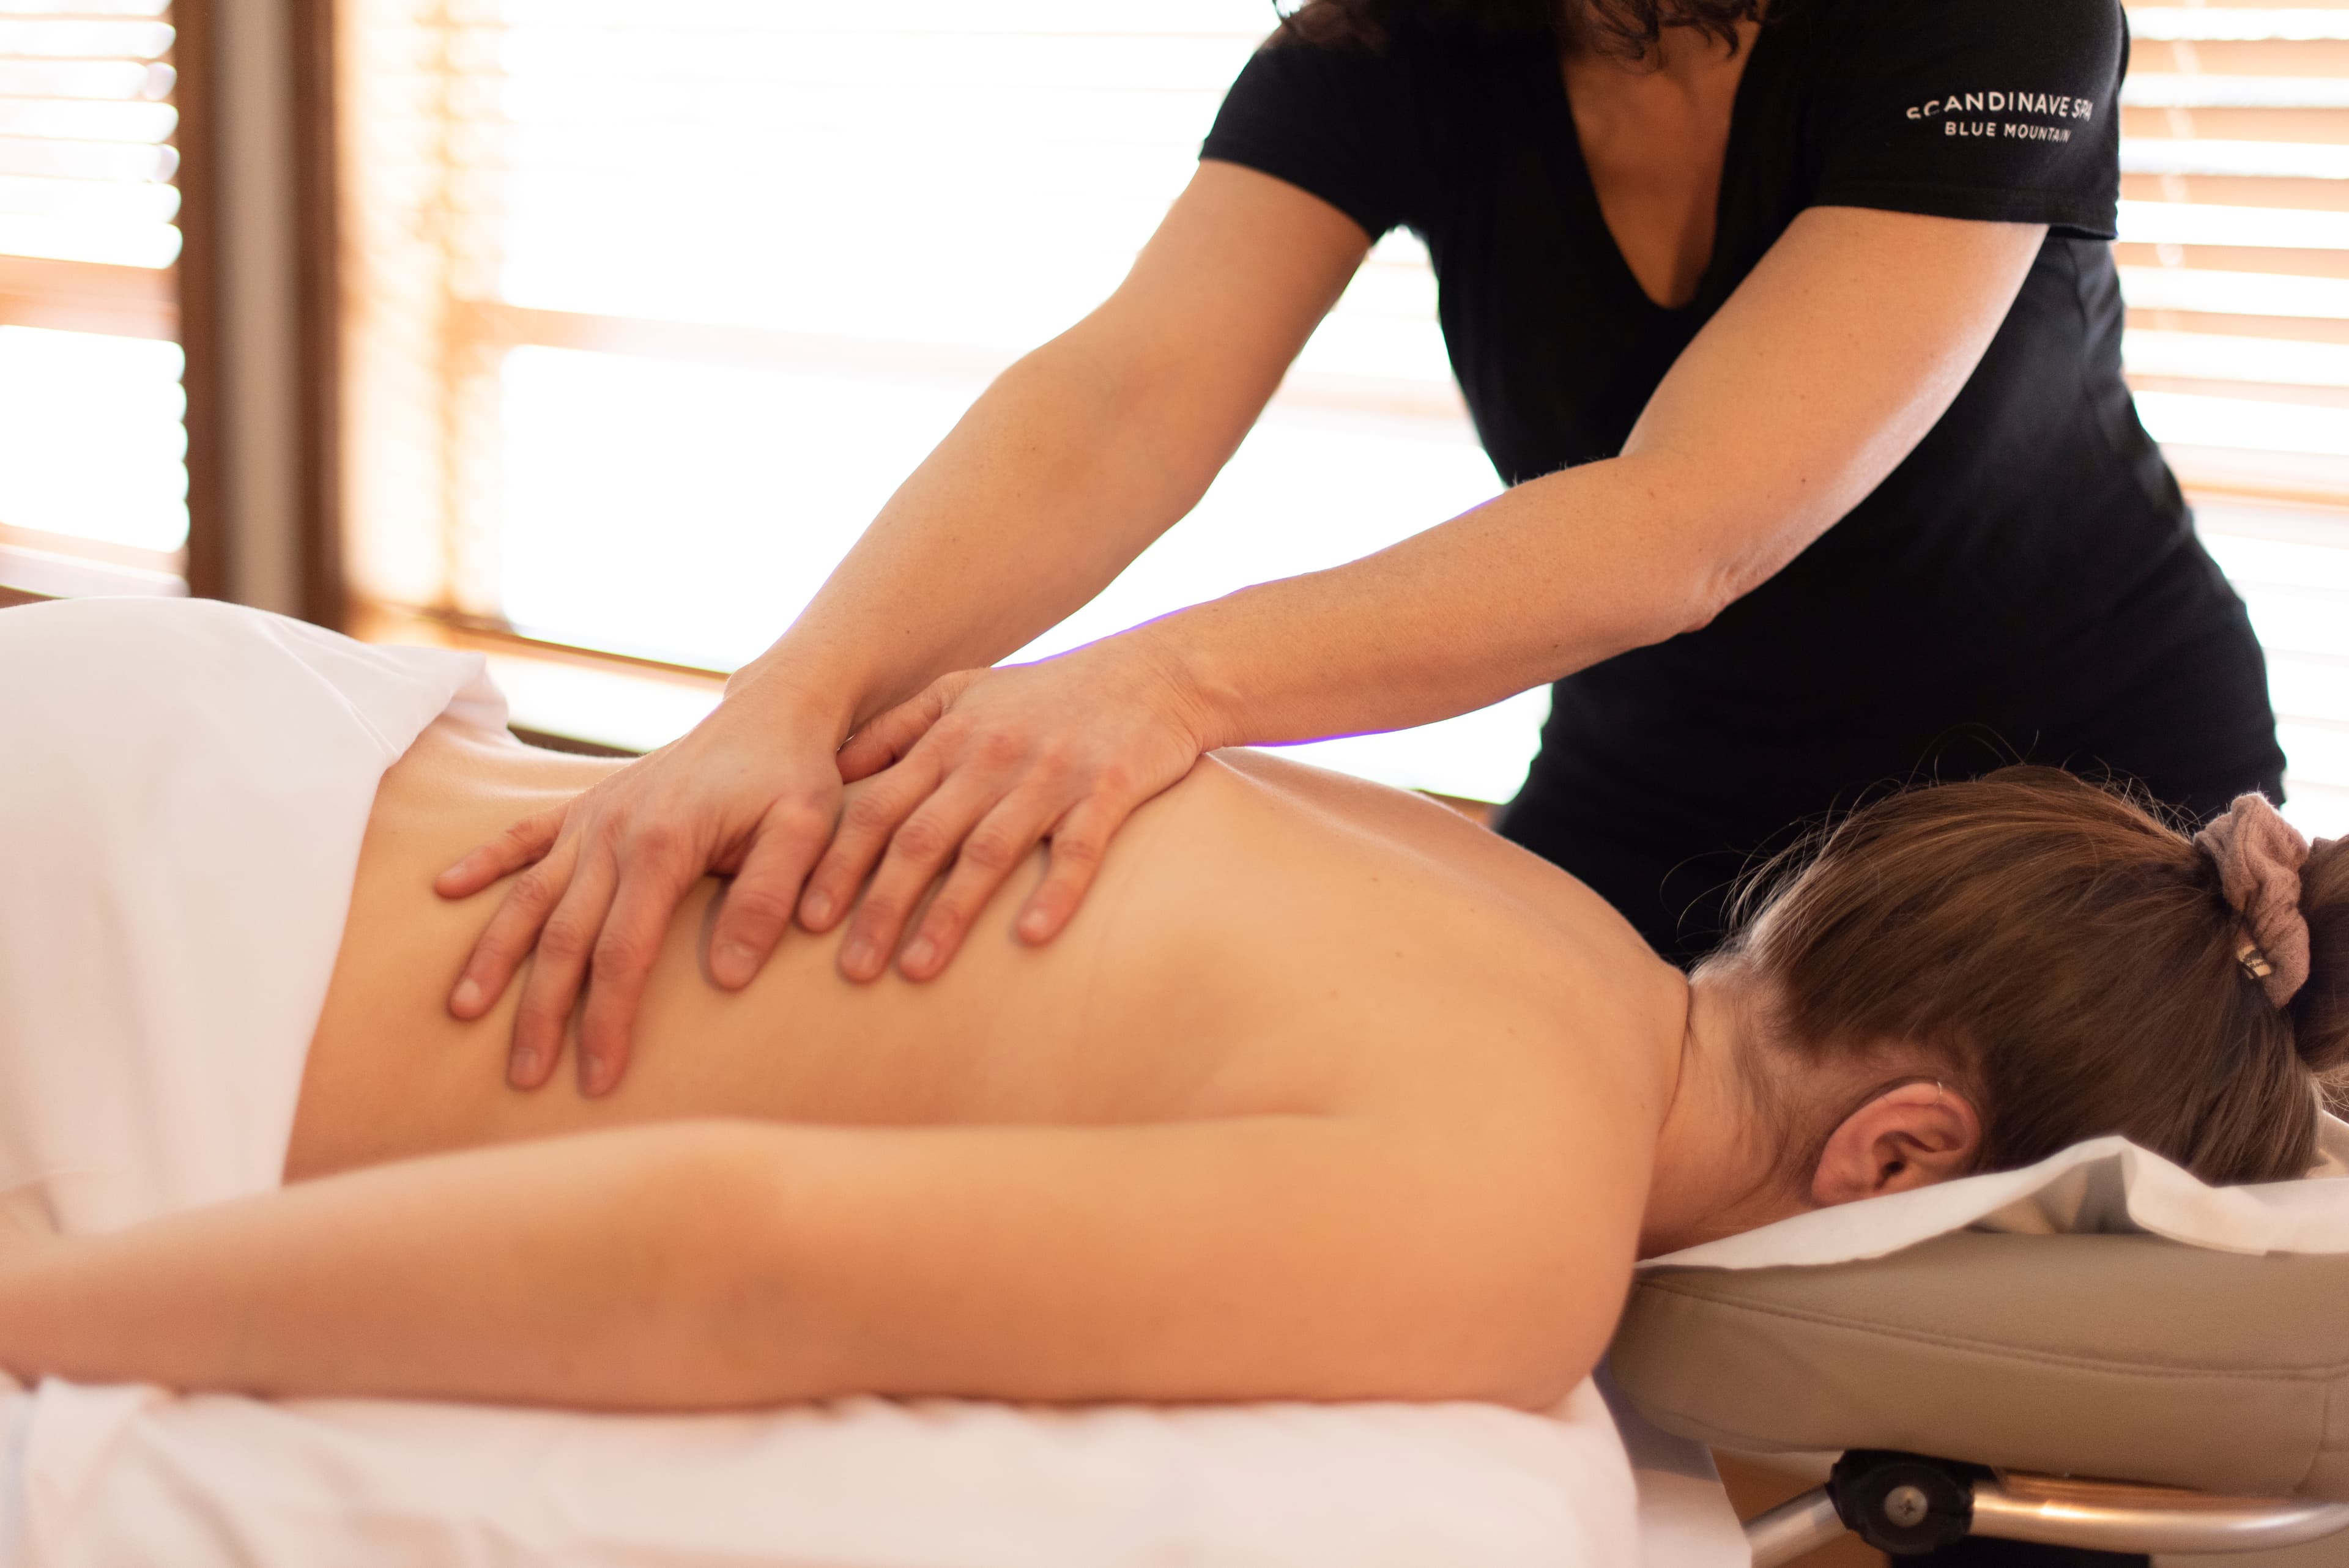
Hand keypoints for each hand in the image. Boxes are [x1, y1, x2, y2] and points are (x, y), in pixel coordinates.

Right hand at [433, 679, 847, 1095]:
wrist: (771, 713)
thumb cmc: (793, 776)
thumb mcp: (804, 830)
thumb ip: (767, 898)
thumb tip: (728, 979)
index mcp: (663, 844)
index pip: (624, 951)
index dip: (606, 1019)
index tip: (597, 1077)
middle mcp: (612, 831)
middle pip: (565, 936)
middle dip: (540, 1010)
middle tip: (524, 1076)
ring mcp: (593, 816)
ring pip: (530, 894)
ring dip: (495, 954)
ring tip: (464, 1009)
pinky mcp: (587, 804)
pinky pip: (524, 834)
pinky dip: (484, 862)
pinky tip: (445, 891)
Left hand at [801, 638, 1215, 983]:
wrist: (1154, 672)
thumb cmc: (1048, 695)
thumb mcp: (962, 693)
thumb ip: (896, 730)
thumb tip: (829, 773)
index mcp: (949, 738)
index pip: (877, 807)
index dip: (839, 863)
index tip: (806, 919)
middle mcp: (991, 756)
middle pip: (921, 838)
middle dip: (880, 905)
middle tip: (851, 969)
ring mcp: (1050, 773)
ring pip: (988, 850)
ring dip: (949, 913)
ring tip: (917, 970)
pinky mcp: (1108, 788)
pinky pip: (1078, 848)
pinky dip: (1054, 892)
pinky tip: (1030, 937)